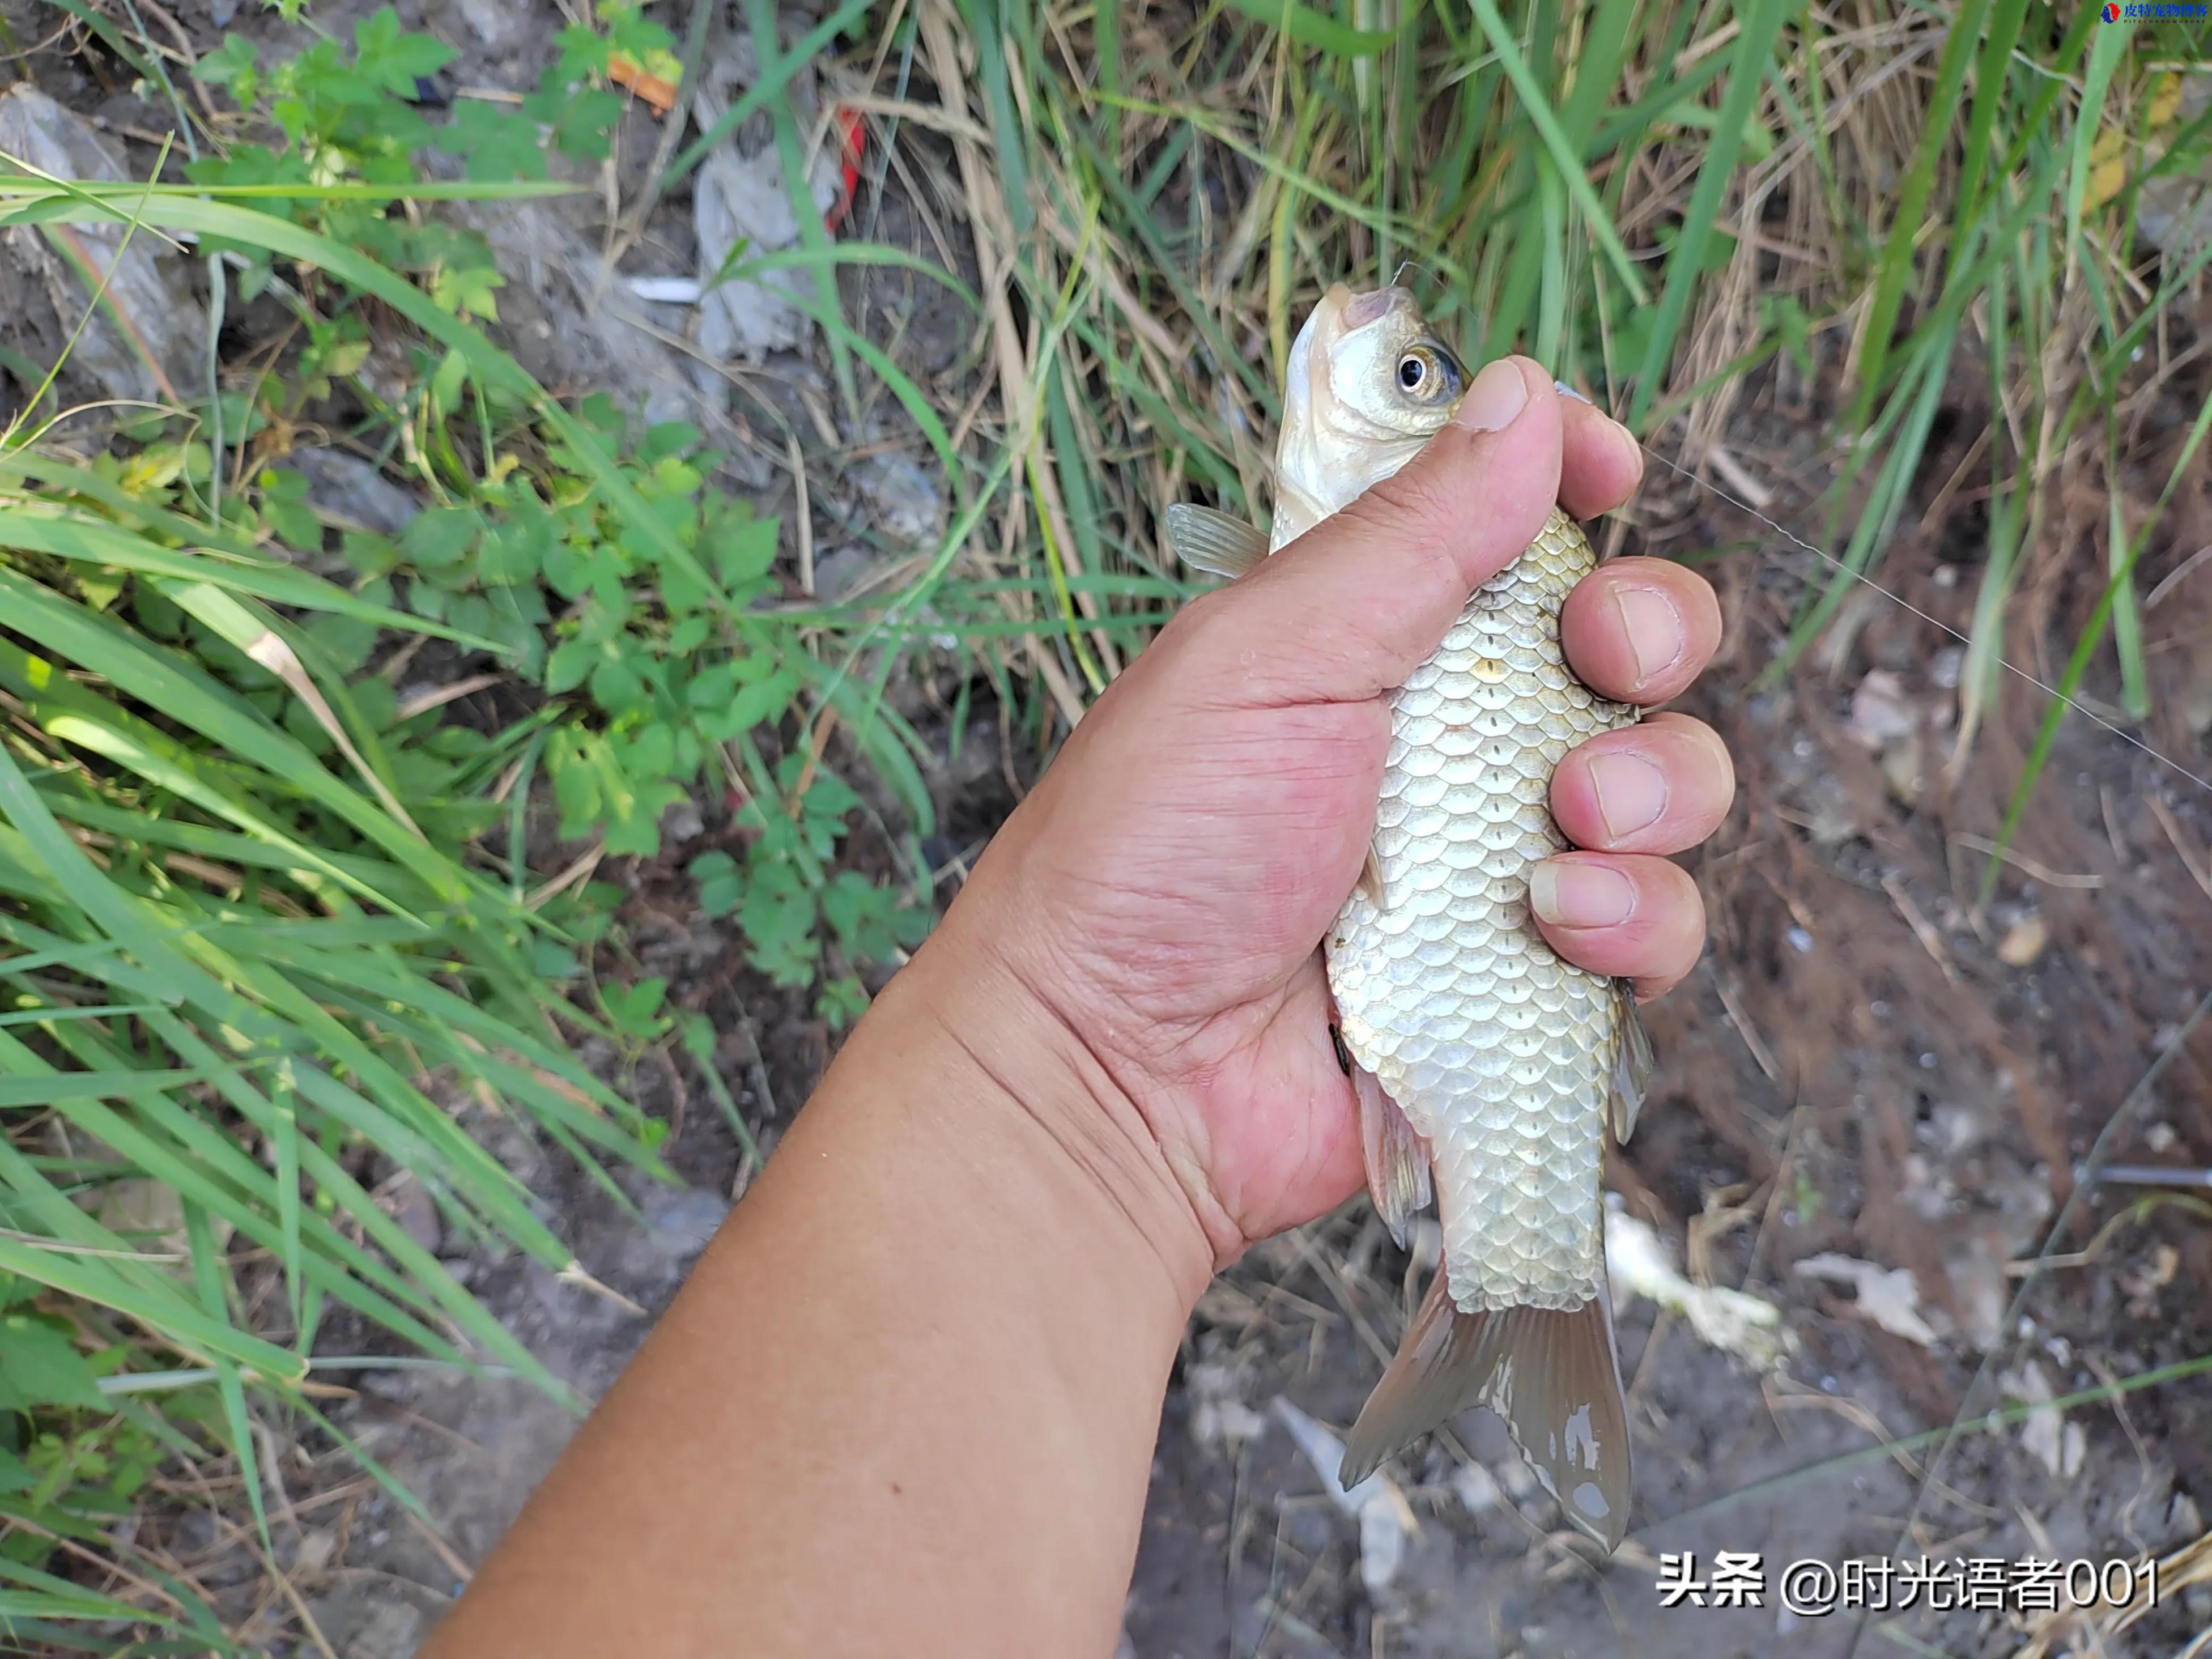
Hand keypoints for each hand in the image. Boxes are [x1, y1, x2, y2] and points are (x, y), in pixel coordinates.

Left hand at [926, 361, 1729, 1274]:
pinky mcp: (1532, 977)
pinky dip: (1637, 920)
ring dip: (1652, 786)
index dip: (1575, 479)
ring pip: (1668, 781)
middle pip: (1627, 640)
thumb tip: (1524, 394)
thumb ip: (1408, 536)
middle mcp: (1447, 737)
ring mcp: (1498, 859)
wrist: (1118, 1075)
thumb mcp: (1267, 658)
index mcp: (1372, 635)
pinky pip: (1657, 927)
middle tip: (1604, 659)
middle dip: (1649, 628)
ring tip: (1562, 821)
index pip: (1511, 521)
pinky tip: (1555, 929)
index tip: (1606, 469)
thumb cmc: (1152, 853)